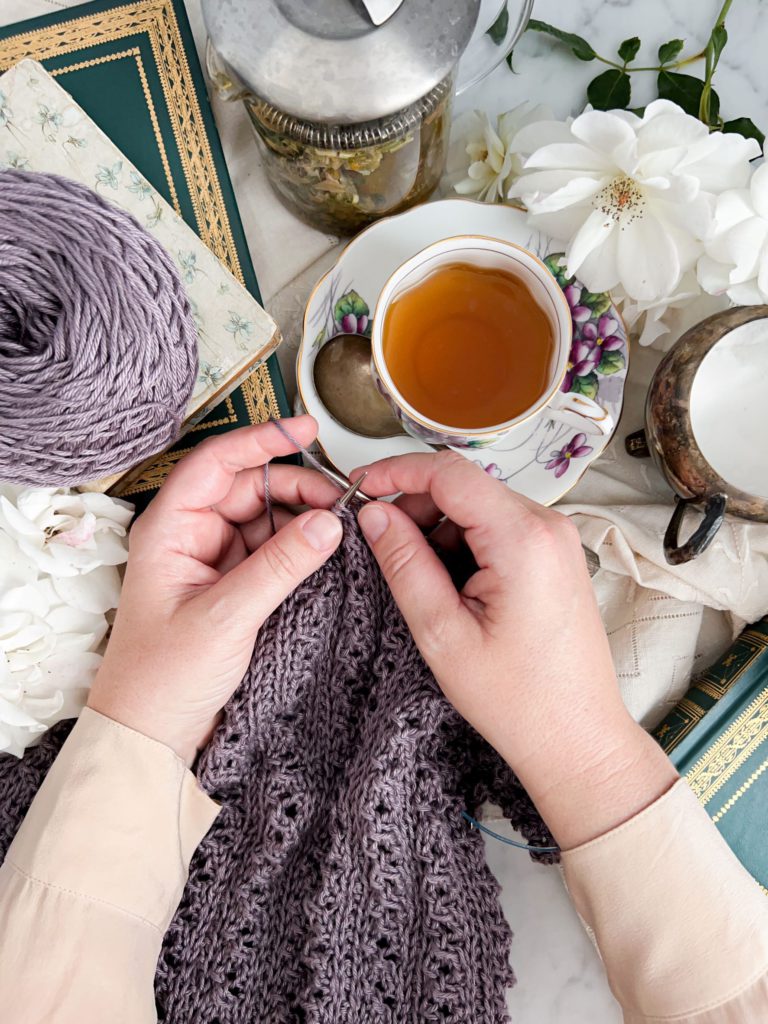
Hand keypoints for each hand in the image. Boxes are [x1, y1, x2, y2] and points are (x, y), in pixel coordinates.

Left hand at [88, 417, 342, 763]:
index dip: (261, 439)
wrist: (151, 734)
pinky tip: (324, 550)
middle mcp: (190, 535)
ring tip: (339, 529)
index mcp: (169, 529)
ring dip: (301, 517)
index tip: (305, 428)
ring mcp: (213, 559)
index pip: (216, 463)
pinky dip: (299, 545)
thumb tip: (328, 523)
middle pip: (248, 486)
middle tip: (340, 503)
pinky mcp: (233, 584)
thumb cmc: (161, 677)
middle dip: (295, 486)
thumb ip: (280, 566)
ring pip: (265, 516)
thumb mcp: (226, 617)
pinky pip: (272, 548)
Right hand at [355, 452, 676, 847]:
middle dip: (414, 505)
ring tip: (420, 580)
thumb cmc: (518, 699)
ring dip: (438, 528)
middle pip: (464, 485)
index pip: (448, 472)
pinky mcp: (555, 556)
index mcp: (523, 538)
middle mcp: (548, 526)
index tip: (359, 486)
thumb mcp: (442, 634)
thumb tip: (374, 515)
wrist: (577, 738)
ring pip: (478, 506)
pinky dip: (464, 543)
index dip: (395, 471)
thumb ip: (404, 564)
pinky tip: (450, 586)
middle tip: (379, 543)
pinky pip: (498, 527)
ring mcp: (556, 540)